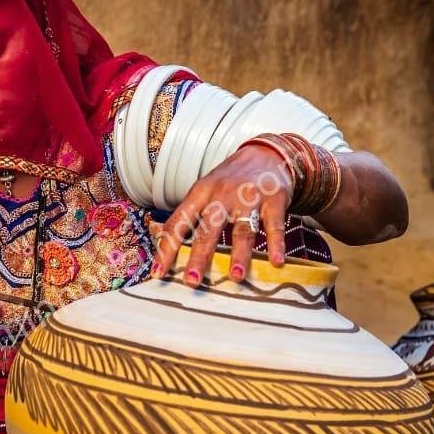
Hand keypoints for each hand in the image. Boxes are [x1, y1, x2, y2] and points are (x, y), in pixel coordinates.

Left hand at [150, 142, 292, 286]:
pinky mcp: (274, 200)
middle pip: (208, 229)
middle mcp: (223, 194)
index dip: (166, 248)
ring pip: (242, 229)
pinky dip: (276, 245)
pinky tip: (276, 262)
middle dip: (199, 256)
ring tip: (235, 276)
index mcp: (201, 192)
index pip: (178, 222)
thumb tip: (157, 237)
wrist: (267, 153)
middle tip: (191, 280)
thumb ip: (188, 213)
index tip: (158, 273)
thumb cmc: (231, 179)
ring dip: (239, 254)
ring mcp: (249, 197)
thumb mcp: (205, 188)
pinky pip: (274, 226)